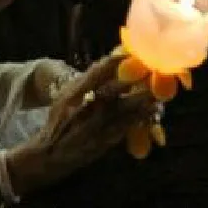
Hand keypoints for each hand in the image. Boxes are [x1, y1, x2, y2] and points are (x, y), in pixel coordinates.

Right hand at [25, 53, 157, 184]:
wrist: (50, 153)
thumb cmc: (58, 121)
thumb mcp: (65, 98)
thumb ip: (84, 83)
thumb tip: (110, 66)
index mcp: (73, 92)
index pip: (99, 71)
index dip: (118, 61)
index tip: (132, 54)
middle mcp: (85, 106)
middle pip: (117, 88)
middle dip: (137, 80)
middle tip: (152, 72)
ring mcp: (96, 124)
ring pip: (127, 108)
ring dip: (145, 100)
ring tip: (157, 94)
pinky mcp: (104, 141)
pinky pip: (127, 127)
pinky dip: (141, 118)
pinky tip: (152, 112)